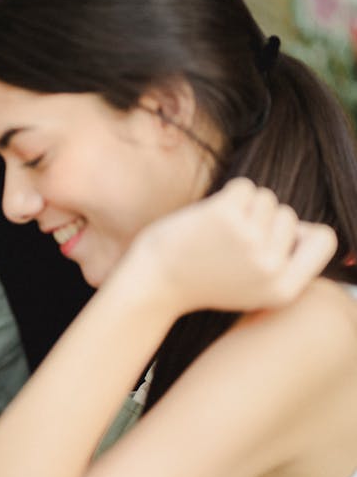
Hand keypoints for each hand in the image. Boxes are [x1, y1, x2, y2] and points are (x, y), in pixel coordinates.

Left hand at [123, 177, 336, 315]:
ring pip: (264, 198)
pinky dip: (226, 195)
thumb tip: (304, 226)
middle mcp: (272, 268)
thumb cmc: (201, 279)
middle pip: (287, 214)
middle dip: (259, 219)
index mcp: (284, 290)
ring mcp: (250, 242)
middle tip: (224, 242)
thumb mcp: (250, 287)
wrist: (153, 284)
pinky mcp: (226, 218)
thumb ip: (282, 264)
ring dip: (239, 207)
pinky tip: (205, 219)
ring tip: (212, 233)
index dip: (300, 231)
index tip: (271, 237)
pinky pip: (243, 187)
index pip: (324, 239)